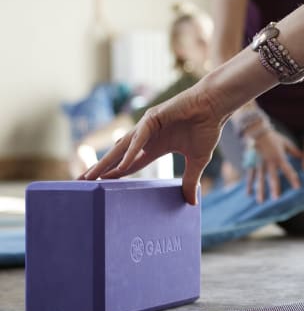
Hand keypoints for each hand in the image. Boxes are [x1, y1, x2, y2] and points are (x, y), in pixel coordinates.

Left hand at [79, 85, 225, 204]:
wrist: (214, 107)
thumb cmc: (206, 128)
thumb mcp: (197, 160)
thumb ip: (190, 180)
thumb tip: (192, 203)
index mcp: (156, 146)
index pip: (131, 163)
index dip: (116, 173)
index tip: (101, 185)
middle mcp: (147, 137)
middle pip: (119, 156)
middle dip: (101, 169)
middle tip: (82, 183)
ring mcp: (147, 127)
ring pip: (122, 147)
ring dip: (106, 162)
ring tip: (90, 176)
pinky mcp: (152, 118)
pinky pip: (138, 139)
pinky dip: (130, 153)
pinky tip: (120, 166)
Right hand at [244, 126, 301, 202]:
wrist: (257, 131)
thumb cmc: (274, 137)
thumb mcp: (286, 143)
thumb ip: (295, 152)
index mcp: (279, 157)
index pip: (288, 170)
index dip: (293, 179)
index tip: (297, 188)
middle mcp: (269, 162)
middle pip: (272, 177)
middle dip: (274, 188)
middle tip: (276, 199)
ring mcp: (259, 164)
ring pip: (260, 179)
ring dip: (260, 190)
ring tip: (261, 201)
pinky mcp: (251, 164)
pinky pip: (250, 176)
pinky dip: (249, 185)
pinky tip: (249, 194)